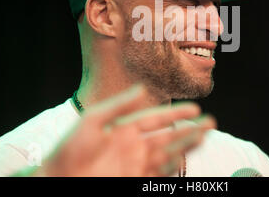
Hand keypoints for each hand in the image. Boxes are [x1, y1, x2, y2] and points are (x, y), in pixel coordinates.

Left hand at [29, 84, 215, 175]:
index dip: (176, 113)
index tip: (196, 108)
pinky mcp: (134, 181)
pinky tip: (182, 160)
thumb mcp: (93, 120)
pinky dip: (171, 168)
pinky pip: (158, 175)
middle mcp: (134, 147)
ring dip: (186, 147)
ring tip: (204, 138)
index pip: (157, 118)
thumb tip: (143, 89)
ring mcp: (135, 166)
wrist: (57, 180)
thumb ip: (119, 105)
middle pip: (168, 137)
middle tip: (211, 123)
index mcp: (125, 129)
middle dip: (189, 130)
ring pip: (168, 155)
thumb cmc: (69, 149)